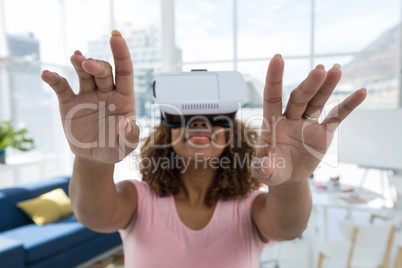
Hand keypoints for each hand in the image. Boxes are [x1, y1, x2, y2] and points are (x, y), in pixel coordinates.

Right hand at [41, 30, 138, 163]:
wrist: (95, 157)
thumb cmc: (115, 149)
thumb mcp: (126, 147)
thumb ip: (130, 136)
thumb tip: (127, 123)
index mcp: (123, 98)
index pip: (125, 72)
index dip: (121, 54)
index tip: (115, 37)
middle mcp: (106, 92)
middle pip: (104, 72)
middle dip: (97, 65)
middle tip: (88, 64)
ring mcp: (87, 95)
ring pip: (84, 74)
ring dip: (79, 63)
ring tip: (76, 57)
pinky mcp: (69, 103)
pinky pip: (61, 87)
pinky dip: (54, 79)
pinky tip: (48, 74)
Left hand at [251, 55, 365, 185]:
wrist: (288, 176)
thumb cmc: (272, 170)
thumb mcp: (264, 172)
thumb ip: (262, 168)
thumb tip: (262, 164)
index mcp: (272, 123)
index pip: (272, 97)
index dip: (274, 79)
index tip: (277, 58)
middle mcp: (290, 118)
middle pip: (299, 98)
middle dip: (309, 86)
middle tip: (320, 71)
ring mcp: (307, 123)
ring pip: (317, 102)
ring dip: (326, 87)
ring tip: (335, 70)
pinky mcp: (324, 131)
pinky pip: (337, 116)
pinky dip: (348, 105)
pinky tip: (360, 93)